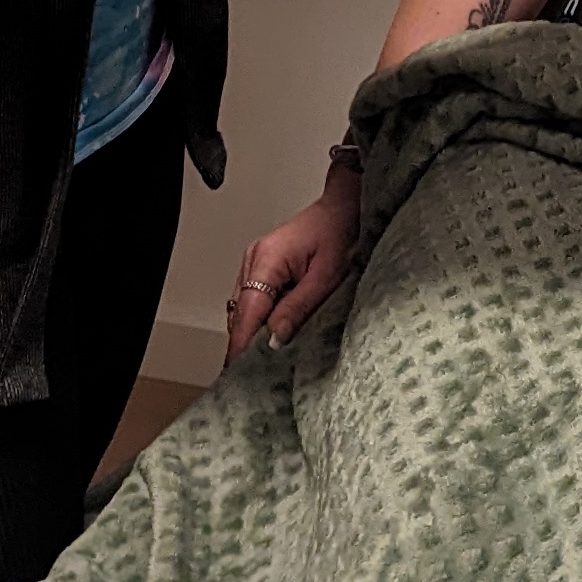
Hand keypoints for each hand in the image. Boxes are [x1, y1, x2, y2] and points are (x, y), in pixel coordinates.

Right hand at [224, 172, 365, 357]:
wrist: (344, 208)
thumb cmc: (340, 234)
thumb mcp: (326, 277)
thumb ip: (297, 309)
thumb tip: (273, 341)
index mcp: (266, 260)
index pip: (246, 312)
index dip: (241, 344)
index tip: (237, 372)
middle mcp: (253, 260)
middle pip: (240, 313)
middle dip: (244, 342)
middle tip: (253, 374)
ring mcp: (254, 261)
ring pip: (244, 307)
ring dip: (252, 330)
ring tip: (263, 358)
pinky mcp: (261, 265)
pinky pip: (253, 298)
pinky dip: (259, 317)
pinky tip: (272, 332)